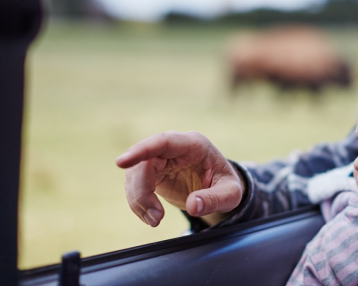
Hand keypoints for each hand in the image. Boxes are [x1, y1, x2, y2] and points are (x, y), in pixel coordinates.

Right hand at [116, 131, 242, 226]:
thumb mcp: (231, 194)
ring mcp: (161, 158)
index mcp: (194, 144)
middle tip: (156, 217)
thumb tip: (193, 206)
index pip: (164, 141)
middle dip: (143, 191)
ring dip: (139, 200)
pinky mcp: (152, 171)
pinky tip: (151, 216)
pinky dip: (139, 203)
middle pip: (144, 162)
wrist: (219, 186)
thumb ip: (215, 200)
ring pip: (135, 174)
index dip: (142, 150)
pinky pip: (135, 185)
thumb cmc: (226, 184)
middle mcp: (174, 148)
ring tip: (155, 220)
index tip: (121, 162)